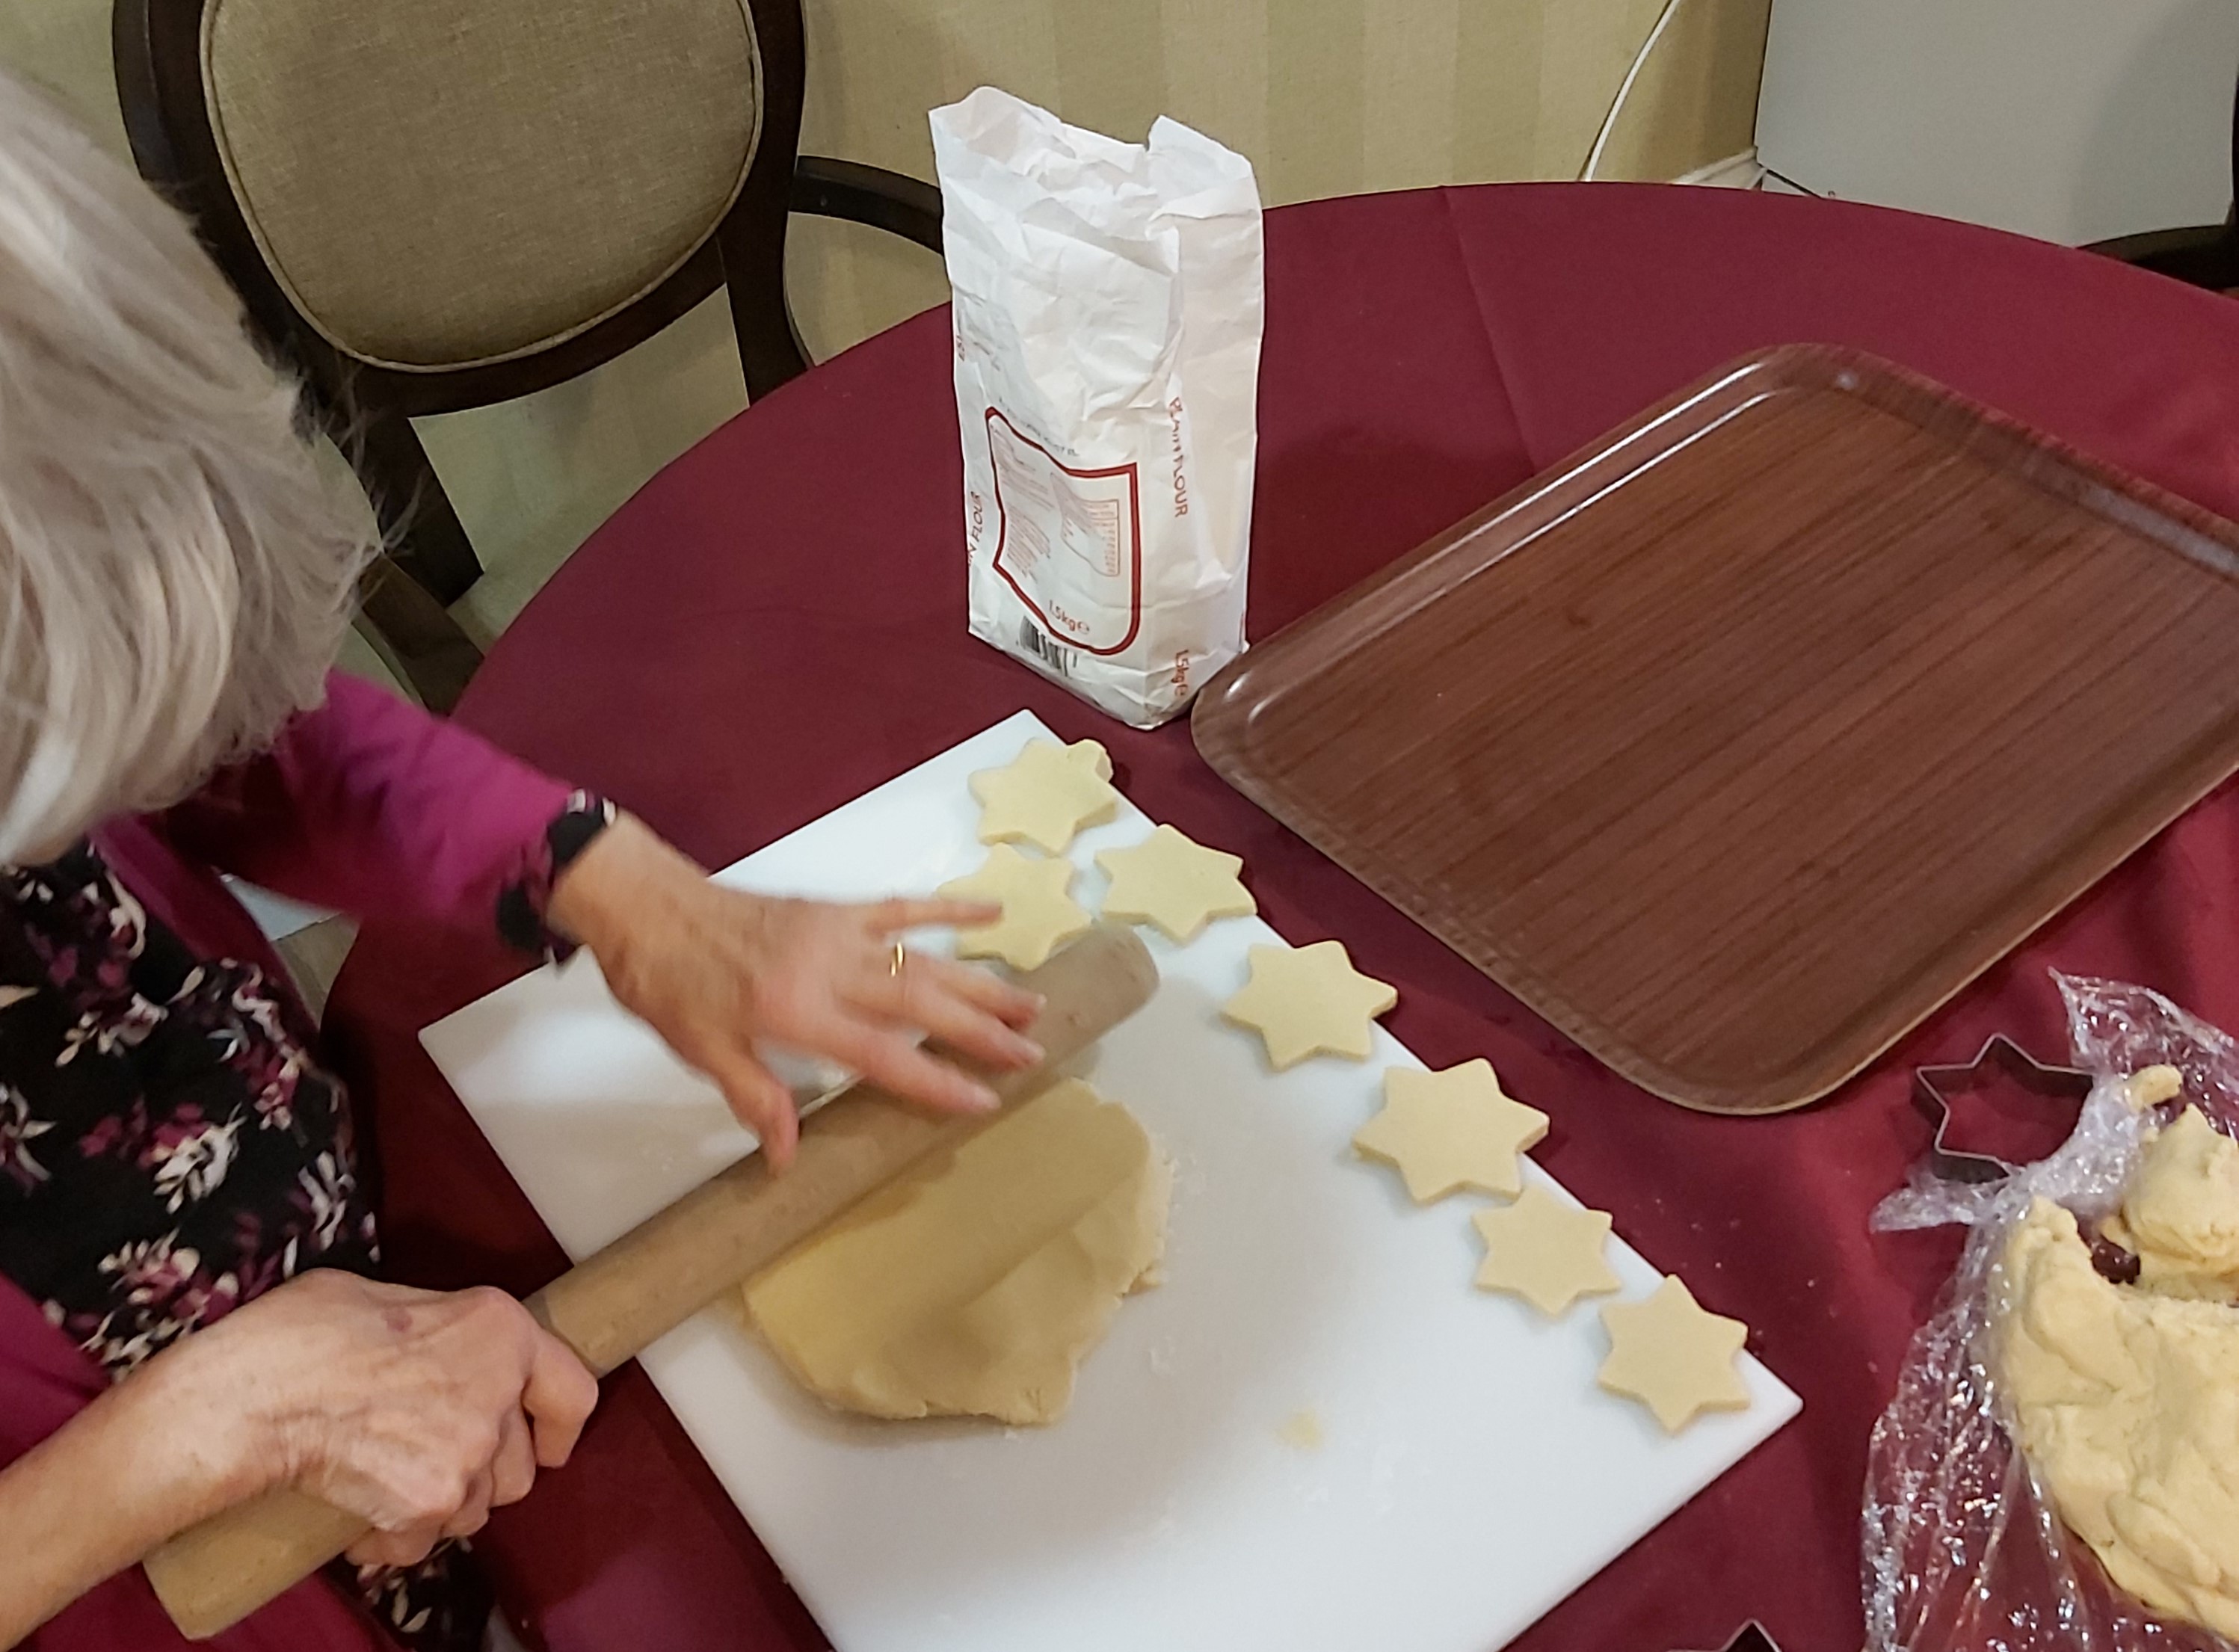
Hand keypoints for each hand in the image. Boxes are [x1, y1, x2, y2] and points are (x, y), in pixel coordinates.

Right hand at [156, 1269, 597, 1568]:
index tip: (548, 1443)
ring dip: (438, 1504)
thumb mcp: (385, 1296)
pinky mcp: (428, 1503)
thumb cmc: (301, 1336)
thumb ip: (439, 1328)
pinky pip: (425, 1542)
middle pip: (518, 1467)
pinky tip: (360, 1511)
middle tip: (427, 1455)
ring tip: (385, 1477)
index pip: (574, 1392)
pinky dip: (395, 1538)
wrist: (249, 1398)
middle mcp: (497, 1394)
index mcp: (499, 1330)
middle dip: (480, 1472)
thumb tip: (438, 1346)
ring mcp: (467, 1455)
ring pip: (476, 1509)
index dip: (559, 1425)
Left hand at [548, 814, 1044, 1167]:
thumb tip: (787, 1158)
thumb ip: (756, 1098)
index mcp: (797, 1012)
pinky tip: (992, 912)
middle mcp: (829, 970)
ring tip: (1029, 1003)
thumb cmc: (668, 983)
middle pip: (921, 1004)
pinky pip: (902, 907)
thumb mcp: (703, 1051)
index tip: (984, 1099)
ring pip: (924, 958)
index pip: (883, 1055)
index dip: (937, 1080)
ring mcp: (838, 933)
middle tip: (1033, 1050)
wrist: (647, 906)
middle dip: (981, 1030)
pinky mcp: (835, 909)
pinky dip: (949, 909)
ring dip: (980, 981)